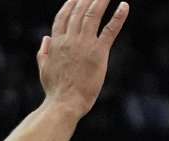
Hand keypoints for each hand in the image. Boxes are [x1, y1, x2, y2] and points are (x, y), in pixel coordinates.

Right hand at [37, 0, 129, 116]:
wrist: (65, 103)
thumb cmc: (55, 90)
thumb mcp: (44, 68)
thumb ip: (44, 52)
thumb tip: (45, 38)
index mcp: (57, 43)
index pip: (63, 17)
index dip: (70, 5)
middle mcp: (70, 39)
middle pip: (79, 11)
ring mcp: (85, 44)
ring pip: (93, 15)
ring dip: (100, 1)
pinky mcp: (99, 53)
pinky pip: (110, 30)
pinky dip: (118, 17)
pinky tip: (124, 6)